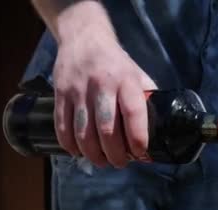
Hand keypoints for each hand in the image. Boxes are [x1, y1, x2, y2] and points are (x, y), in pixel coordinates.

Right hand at [51, 2, 155, 167]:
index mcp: (126, 80)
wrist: (83, 38)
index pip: (133, 113)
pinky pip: (62, 126)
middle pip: (107, 128)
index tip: (140, 152)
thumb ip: (146, 99)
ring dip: (93, 154)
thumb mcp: (137, 74)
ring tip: (102, 161)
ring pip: (83, 132)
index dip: (137, 137)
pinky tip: (79, 152)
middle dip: (115, 153)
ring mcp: (78, 90)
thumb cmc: (116, 63)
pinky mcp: (60, 93)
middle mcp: (101, 85)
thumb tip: (158, 129)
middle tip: (120, 163)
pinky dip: (70, 145)